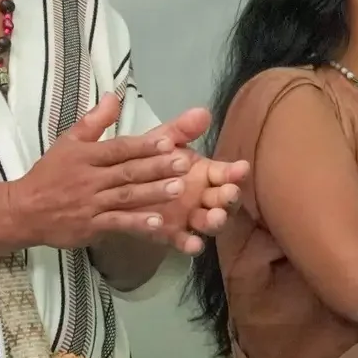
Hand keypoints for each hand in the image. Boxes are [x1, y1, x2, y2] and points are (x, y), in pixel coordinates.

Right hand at [10, 94, 203, 250]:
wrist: (22, 211)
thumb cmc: (49, 175)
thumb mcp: (68, 143)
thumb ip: (94, 121)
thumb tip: (114, 96)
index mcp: (86, 156)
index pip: (118, 148)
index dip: (143, 145)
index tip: (168, 141)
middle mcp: (90, 179)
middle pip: (127, 172)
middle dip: (156, 167)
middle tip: (183, 163)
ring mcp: (91, 204)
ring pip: (125, 197)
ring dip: (152, 193)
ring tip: (178, 189)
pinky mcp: (90, 226)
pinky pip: (116, 223)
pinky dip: (136, 223)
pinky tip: (158, 223)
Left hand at [134, 107, 250, 254]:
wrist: (116, 183)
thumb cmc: (146, 158)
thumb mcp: (162, 140)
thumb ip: (181, 129)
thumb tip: (203, 112)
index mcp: (204, 172)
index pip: (226, 172)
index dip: (235, 172)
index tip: (241, 167)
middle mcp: (202, 195)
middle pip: (223, 199)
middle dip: (229, 197)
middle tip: (229, 193)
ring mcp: (189, 216)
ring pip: (208, 222)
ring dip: (215, 221)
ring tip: (215, 217)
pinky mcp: (172, 234)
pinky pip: (183, 241)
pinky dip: (190, 244)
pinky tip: (193, 245)